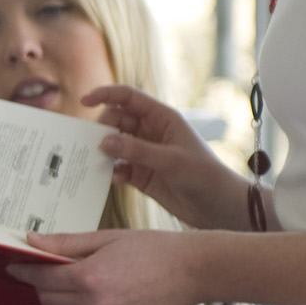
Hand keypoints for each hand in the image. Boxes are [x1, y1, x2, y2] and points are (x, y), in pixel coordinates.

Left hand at [8, 229, 199, 304]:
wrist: (194, 270)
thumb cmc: (152, 248)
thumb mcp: (105, 238)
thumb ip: (66, 242)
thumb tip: (33, 240)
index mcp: (90, 278)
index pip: (42, 279)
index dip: (25, 271)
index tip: (14, 265)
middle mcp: (97, 304)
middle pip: (50, 300)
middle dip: (42, 285)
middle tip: (46, 268)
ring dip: (65, 298)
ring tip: (79, 278)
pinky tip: (104, 291)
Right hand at [82, 84, 247, 230]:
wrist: (221, 209)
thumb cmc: (205, 177)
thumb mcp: (171, 161)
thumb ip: (136, 150)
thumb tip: (103, 142)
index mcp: (162, 118)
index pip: (129, 98)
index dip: (106, 95)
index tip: (84, 102)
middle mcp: (151, 132)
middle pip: (116, 120)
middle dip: (102, 129)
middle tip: (95, 144)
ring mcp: (145, 154)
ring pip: (114, 144)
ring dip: (104, 151)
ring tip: (98, 161)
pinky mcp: (141, 174)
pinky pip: (118, 167)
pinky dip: (112, 171)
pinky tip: (114, 179)